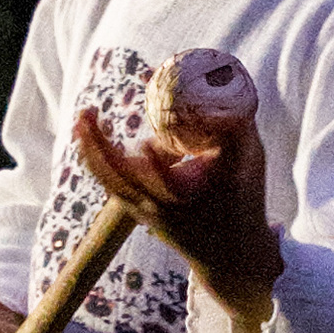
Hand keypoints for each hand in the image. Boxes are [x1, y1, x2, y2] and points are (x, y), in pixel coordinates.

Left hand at [73, 80, 280, 327]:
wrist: (229, 255)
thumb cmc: (243, 199)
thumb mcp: (250, 161)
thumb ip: (235, 124)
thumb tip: (220, 78)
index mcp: (194, 199)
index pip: (169, 184)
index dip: (156, 166)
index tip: (145, 145)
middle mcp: (163, 209)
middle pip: (120, 182)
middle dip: (101, 148)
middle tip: (88, 113)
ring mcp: (146, 213)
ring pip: (110, 182)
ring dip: (92, 149)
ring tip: (83, 116)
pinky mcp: (138, 213)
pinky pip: (110, 183)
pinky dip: (98, 158)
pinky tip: (89, 134)